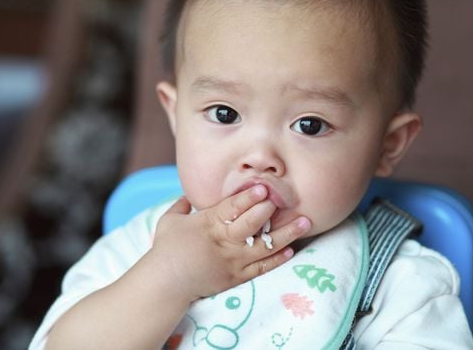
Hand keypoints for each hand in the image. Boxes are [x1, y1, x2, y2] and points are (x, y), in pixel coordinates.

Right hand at [149, 185, 311, 301]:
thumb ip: (182, 203)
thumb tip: (189, 192)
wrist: (167, 283)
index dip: (248, 198)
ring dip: (287, 234)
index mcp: (209, 224)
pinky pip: (262, 268)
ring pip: (265, 247)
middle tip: (285, 201)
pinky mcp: (237, 277)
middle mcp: (224, 242)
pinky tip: (292, 250)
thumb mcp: (170, 220)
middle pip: (251, 226)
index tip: (264, 189)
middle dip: (269, 212)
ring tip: (305, 223)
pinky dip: (277, 260)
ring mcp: (233, 261)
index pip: (232, 208)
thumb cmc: (166, 248)